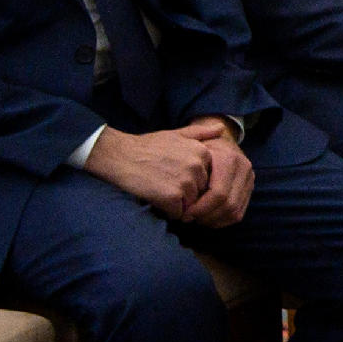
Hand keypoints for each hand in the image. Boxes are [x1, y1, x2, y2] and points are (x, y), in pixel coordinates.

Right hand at [81, 126, 216, 219]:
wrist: (120, 155)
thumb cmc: (147, 146)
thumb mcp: (176, 134)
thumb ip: (201, 133)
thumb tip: (222, 129)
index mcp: (202, 152)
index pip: (208, 177)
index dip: (192, 179)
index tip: (176, 174)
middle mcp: (197, 166)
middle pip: (201, 191)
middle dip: (187, 192)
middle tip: (166, 182)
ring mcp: (185, 182)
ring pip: (191, 204)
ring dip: (177, 203)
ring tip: (160, 189)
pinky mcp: (172, 197)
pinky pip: (178, 213)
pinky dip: (168, 210)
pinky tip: (156, 198)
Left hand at [175, 116, 254, 227]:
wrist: (219, 138)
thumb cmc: (198, 144)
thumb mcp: (190, 141)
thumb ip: (186, 152)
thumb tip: (185, 174)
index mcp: (230, 158)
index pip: (219, 193)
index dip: (201, 208)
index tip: (184, 214)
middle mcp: (244, 169)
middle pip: (228, 205)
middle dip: (206, 216)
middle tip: (188, 219)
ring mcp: (249, 180)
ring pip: (235, 212)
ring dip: (214, 220)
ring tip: (196, 219)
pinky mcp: (249, 189)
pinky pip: (239, 213)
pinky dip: (222, 221)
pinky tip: (206, 218)